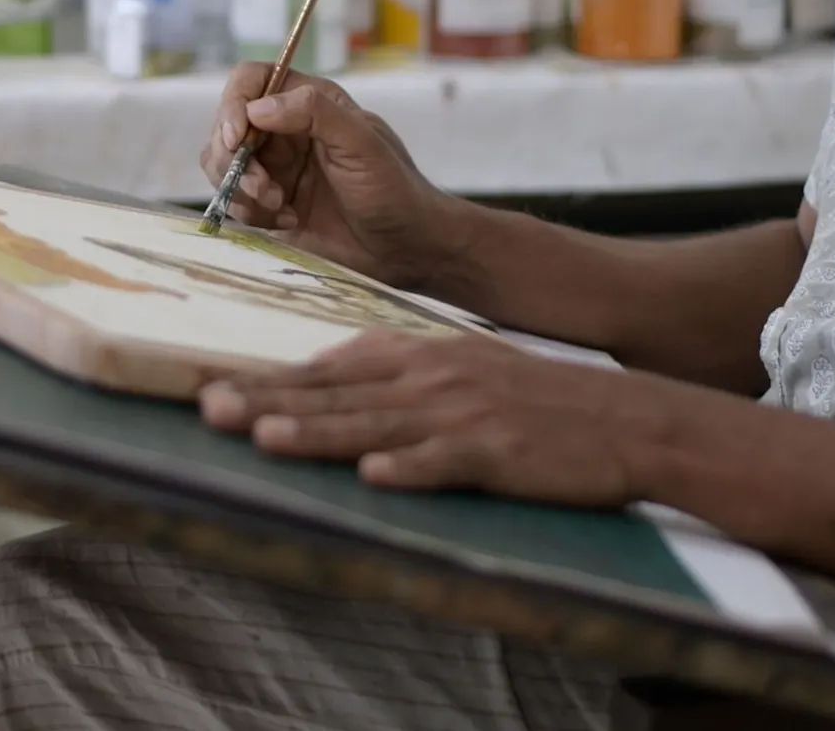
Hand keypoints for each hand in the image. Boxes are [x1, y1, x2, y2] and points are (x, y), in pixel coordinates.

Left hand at [198, 331, 683, 507]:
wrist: (624, 418)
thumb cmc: (537, 398)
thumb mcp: (463, 363)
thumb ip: (396, 365)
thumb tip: (330, 368)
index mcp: (422, 355)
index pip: (331, 369)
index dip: (270, 380)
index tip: (212, 387)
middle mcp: (433, 379)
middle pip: (336, 395)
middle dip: (269, 403)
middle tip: (210, 409)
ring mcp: (464, 415)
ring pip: (376, 426)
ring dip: (319, 433)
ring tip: (266, 438)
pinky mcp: (498, 453)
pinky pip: (447, 464)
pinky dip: (410, 470)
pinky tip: (374, 478)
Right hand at [200, 64, 466, 289]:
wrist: (405, 249)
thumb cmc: (393, 189)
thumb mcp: (361, 144)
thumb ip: (315, 113)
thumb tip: (258, 108)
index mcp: (308, 103)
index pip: (251, 81)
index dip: (233, 104)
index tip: (236, 138)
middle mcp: (285, 131)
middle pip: (226, 127)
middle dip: (234, 159)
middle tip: (265, 189)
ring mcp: (274, 169)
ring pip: (222, 165)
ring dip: (242, 189)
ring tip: (281, 207)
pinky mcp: (268, 205)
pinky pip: (234, 201)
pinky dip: (251, 213)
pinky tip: (289, 222)